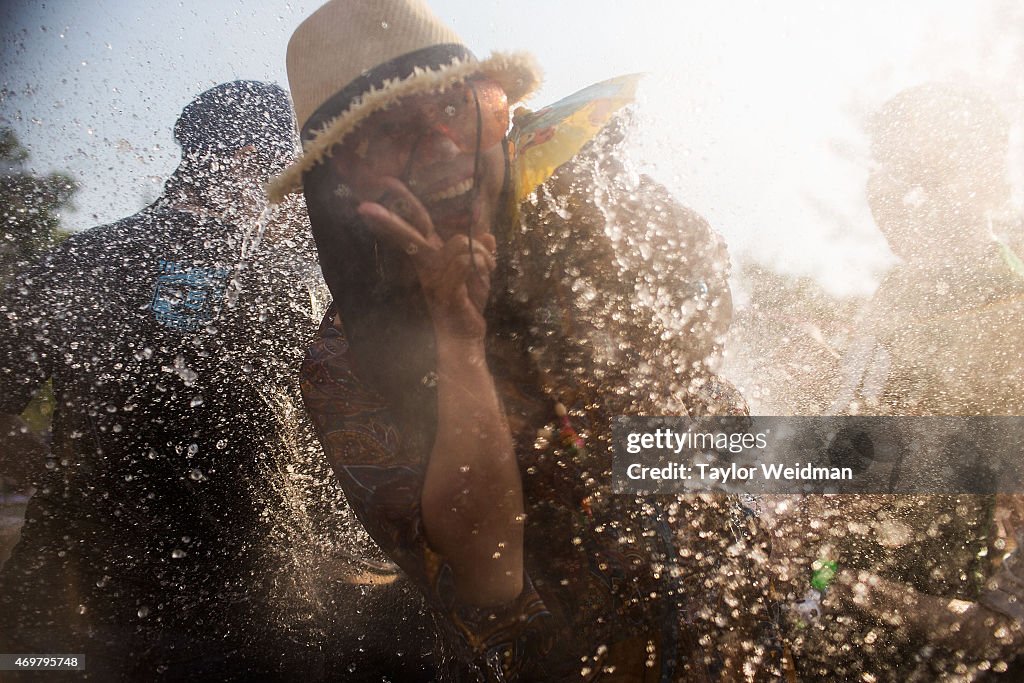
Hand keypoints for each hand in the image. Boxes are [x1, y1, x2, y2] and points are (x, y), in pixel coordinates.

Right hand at [356, 177, 495, 340]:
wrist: (465, 338)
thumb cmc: (468, 306)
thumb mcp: (478, 275)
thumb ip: (481, 253)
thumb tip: (488, 235)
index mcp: (431, 256)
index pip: (416, 223)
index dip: (402, 202)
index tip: (383, 181)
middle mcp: (427, 265)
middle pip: (410, 234)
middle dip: (388, 220)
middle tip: (364, 207)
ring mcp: (432, 278)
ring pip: (458, 242)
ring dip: (480, 252)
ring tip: (486, 266)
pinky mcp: (444, 291)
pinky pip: (465, 261)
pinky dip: (483, 263)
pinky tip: (486, 274)